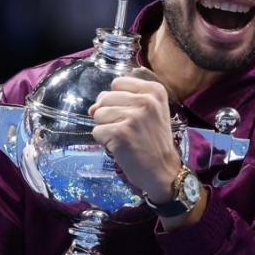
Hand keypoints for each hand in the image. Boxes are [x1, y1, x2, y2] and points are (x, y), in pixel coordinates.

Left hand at [89, 74, 179, 201]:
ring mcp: (133, 117)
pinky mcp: (120, 133)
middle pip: (104, 98)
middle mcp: (145, 100)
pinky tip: (121, 148)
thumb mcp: (148, 112)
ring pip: (98, 115)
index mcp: (154, 90)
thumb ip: (120, 101)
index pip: (117, 83)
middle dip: (109, 115)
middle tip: (128, 130)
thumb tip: (92, 108)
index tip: (131, 115)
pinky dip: (104, 143)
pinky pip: (97, 132)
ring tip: (125, 138)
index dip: (117, 100)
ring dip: (106, 129)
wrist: (163, 170)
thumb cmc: (153, 141)